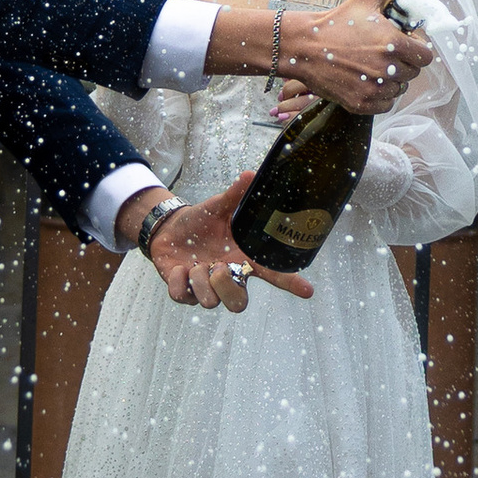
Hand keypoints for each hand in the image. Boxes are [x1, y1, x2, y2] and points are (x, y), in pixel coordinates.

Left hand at [116, 169, 312, 310]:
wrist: (170, 230)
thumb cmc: (201, 221)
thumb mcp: (218, 207)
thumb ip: (234, 195)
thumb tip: (250, 173)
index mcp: (242, 260)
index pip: (272, 275)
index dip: (290, 283)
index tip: (308, 290)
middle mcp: (227, 279)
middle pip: (239, 304)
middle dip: (226, 287)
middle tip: (217, 267)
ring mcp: (204, 288)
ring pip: (210, 302)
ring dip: (199, 279)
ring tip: (193, 263)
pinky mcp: (182, 291)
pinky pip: (182, 297)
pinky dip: (177, 280)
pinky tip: (178, 266)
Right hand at [276, 0, 430, 112]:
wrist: (304, 46)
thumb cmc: (337, 21)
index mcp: (393, 44)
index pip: (426, 57)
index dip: (417, 48)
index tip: (404, 43)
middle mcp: (386, 69)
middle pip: (413, 73)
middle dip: (404, 62)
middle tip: (385, 52)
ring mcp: (373, 89)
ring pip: (400, 89)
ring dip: (392, 79)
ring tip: (373, 65)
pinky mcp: (361, 104)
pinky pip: (386, 104)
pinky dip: (380, 94)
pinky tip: (366, 79)